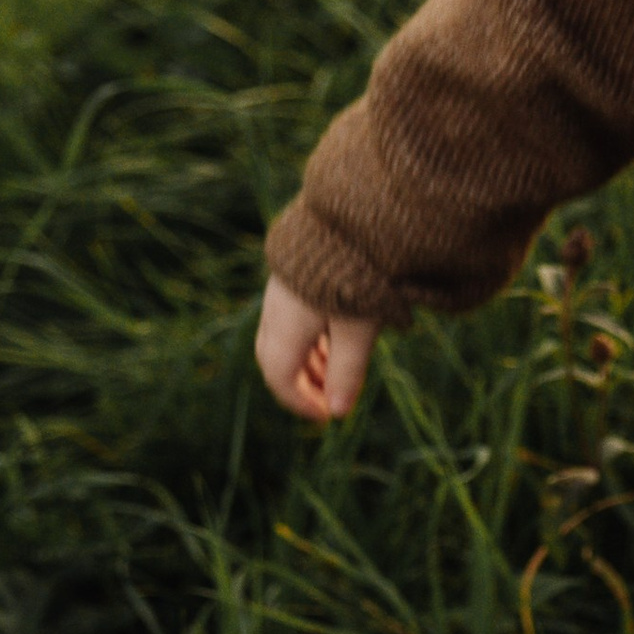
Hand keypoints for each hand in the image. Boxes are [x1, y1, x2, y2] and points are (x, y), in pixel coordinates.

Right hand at [257, 276, 377, 420]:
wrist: (355, 216)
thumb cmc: (359, 276)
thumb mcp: (359, 330)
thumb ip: (346, 372)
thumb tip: (338, 413)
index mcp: (285, 325)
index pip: (279, 376)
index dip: (299, 403)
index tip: (325, 417)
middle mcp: (276, 308)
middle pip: (274, 358)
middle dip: (299, 386)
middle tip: (328, 401)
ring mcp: (282, 290)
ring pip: (283, 339)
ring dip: (306, 364)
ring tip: (335, 375)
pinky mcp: (295, 277)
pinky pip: (292, 319)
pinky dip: (309, 341)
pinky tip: (333, 344)